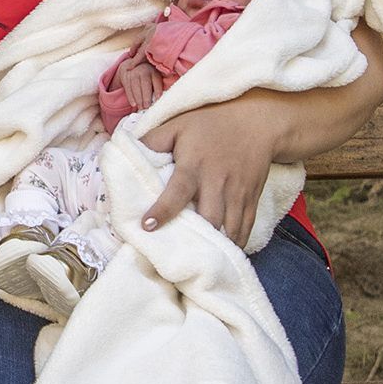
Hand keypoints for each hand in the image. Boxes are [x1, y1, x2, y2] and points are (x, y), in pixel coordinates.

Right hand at [116, 56, 164, 113]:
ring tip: (141, 107)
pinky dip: (131, 97)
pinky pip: (128, 88)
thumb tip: (157, 100)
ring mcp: (134, 73)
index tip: (157, 100)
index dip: (158, 91)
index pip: (156, 82)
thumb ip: (157, 87)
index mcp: (154, 72)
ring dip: (138, 99)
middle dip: (146, 97)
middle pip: (145, 85)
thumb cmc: (147, 77)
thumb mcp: (154, 78)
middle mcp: (144, 70)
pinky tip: (133, 104)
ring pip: (135, 87)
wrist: (133, 66)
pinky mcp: (126, 76)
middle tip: (146, 107)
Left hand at [140, 97, 282, 246]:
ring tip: (195, 261)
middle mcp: (217, 182)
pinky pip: (244, 229)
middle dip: (195, 238)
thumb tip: (125, 155)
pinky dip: (233, 244)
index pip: (178, 191)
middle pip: (209, 218)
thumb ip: (152, 141)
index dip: (163, 210)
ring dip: (214, 247)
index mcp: (194, 165)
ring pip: (229, 229)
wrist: (257, 122)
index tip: (147, 226)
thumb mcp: (177, 125)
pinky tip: (220, 254)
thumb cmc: (210, 124)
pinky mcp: (251, 200)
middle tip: (173, 254)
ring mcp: (237, 193)